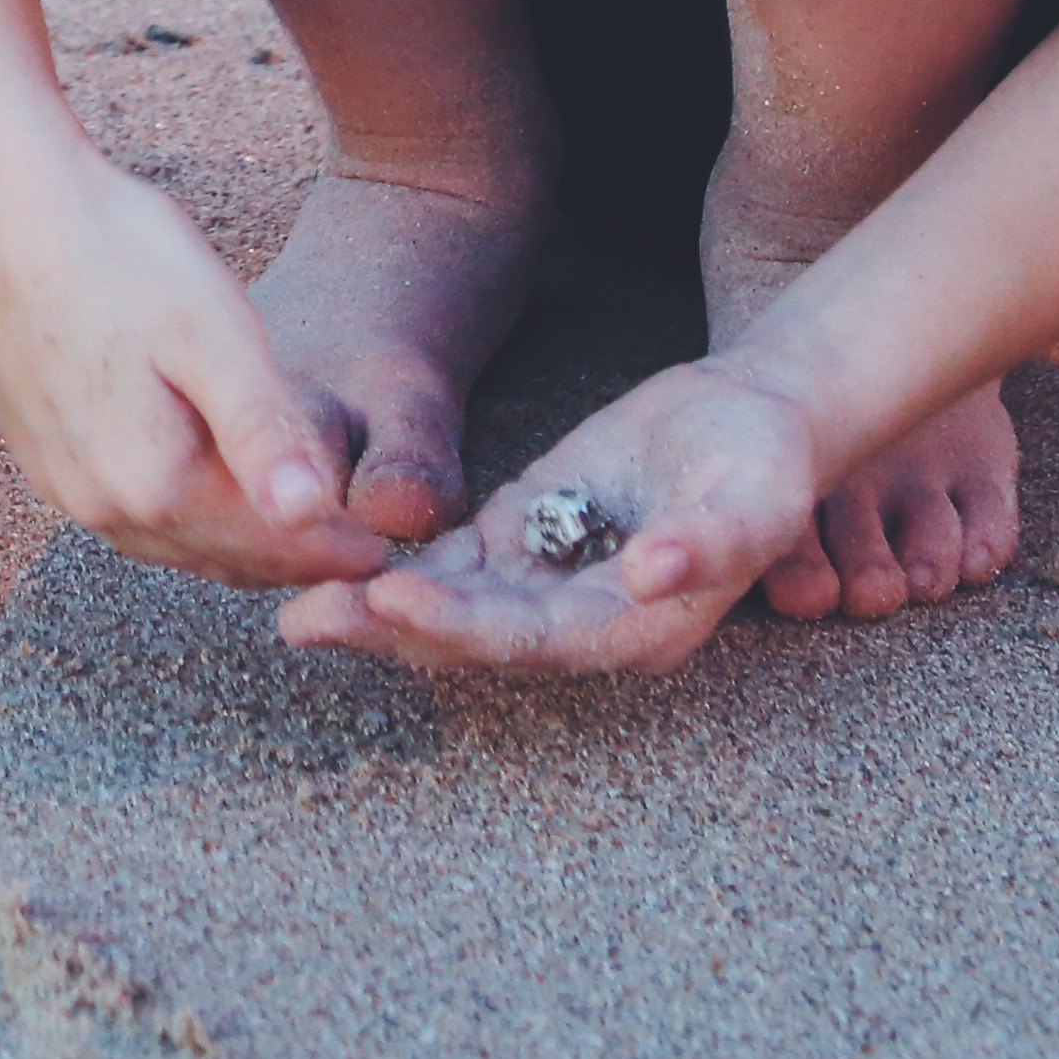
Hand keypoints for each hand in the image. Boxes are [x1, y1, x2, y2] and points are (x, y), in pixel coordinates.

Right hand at [0, 131, 398, 588]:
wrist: (4, 204)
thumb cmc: (116, 252)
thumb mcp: (213, 332)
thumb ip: (263, 431)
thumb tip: (312, 518)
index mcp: (154, 484)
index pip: (272, 547)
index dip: (338, 550)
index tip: (391, 546)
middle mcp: (100, 506)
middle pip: (223, 558)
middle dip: (290, 556)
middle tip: (354, 542)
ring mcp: (62, 487)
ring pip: (175, 543)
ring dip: (237, 540)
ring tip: (294, 516)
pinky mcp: (42, 458)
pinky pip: (131, 516)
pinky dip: (184, 516)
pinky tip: (209, 480)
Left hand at [276, 354, 821, 674]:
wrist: (756, 419)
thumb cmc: (764, 460)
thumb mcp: (755, 494)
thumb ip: (710, 541)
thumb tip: (649, 574)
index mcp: (635, 626)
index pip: (533, 639)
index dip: (461, 628)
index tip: (390, 604)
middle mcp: (582, 621)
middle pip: (475, 638)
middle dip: (391, 631)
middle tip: (304, 621)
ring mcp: (546, 581)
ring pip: (451, 607)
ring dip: (376, 609)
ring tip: (294, 608)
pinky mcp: (522, 537)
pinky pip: (452, 564)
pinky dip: (397, 565)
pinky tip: (330, 559)